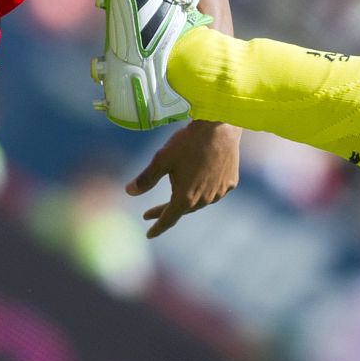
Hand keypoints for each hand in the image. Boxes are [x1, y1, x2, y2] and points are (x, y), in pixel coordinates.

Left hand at [126, 120, 240, 236]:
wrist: (220, 126)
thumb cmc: (187, 142)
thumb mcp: (162, 159)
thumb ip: (146, 179)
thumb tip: (128, 192)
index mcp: (185, 198)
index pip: (168, 219)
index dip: (157, 227)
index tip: (149, 234)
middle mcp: (204, 200)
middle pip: (183, 210)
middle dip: (167, 210)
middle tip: (150, 213)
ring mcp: (219, 192)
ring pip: (200, 201)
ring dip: (187, 199)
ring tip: (178, 191)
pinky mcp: (230, 182)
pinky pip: (215, 191)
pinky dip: (205, 189)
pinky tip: (201, 180)